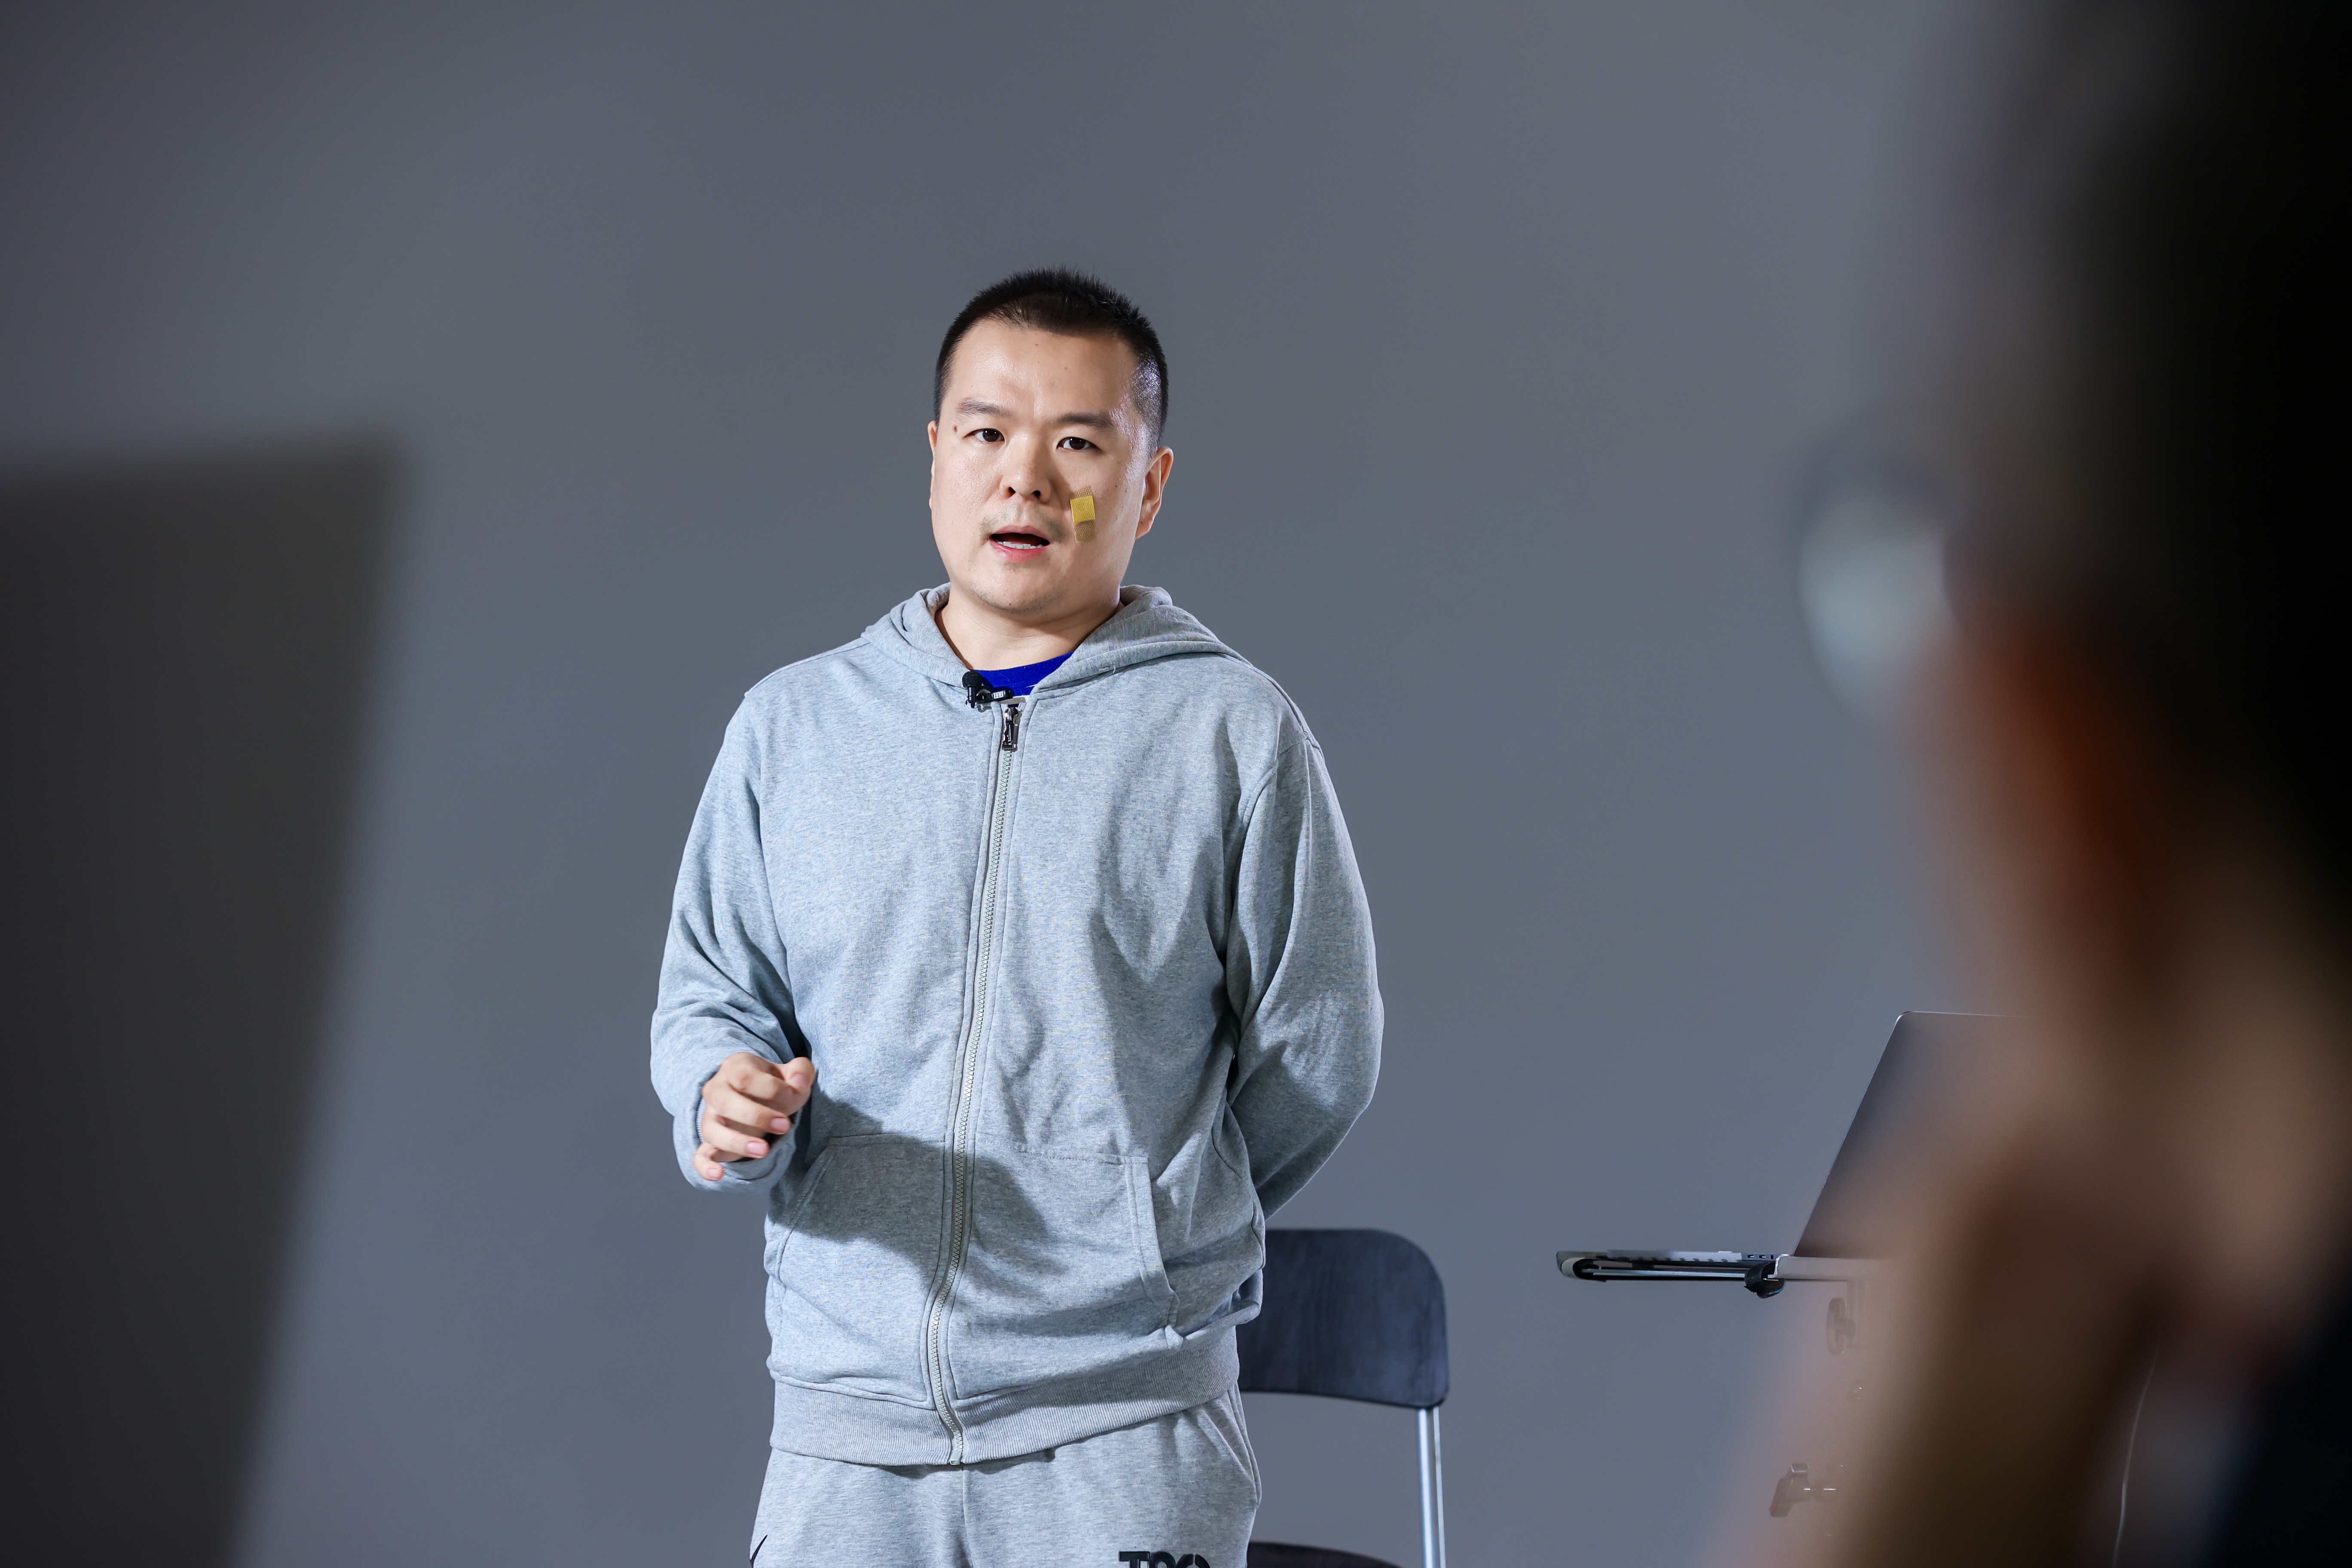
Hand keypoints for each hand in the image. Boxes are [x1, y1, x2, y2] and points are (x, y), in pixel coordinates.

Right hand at [695, 1052, 815, 1180]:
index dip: (771, 1088)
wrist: (760, 1098)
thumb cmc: (776, 1085)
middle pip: (724, 1102)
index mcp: (735, 1068)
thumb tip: (799, 1082)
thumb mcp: (792, 1073)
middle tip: (784, 1126)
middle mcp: (716, 1091)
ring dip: (737, 1142)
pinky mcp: (711, 1142)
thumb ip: (801, 1071)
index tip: (795, 1095)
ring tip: (764, 1150)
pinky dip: (705, 1166)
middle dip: (756, 1116)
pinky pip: (700, 1155)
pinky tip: (718, 1175)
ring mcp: (711, 1117)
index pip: (744, 1077)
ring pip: (712, 1130)